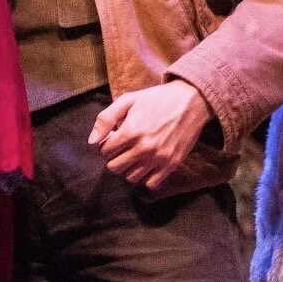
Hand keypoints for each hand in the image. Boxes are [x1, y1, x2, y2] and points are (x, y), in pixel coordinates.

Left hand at [89, 80, 213, 189]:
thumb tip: (91, 141)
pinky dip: (145, 177)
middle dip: (114, 158)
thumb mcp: (129, 100)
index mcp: (130, 131)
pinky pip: (150, 183)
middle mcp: (143, 148)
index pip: (104, 151)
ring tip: (133, 156)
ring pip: (130, 177)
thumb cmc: (157, 98)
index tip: (113, 139)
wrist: (191, 100)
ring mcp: (158, 158)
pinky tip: (146, 165)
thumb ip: (106, 119)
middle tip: (121, 149)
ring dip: (128, 168)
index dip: (106, 144)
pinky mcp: (171, 164)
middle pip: (114, 167)